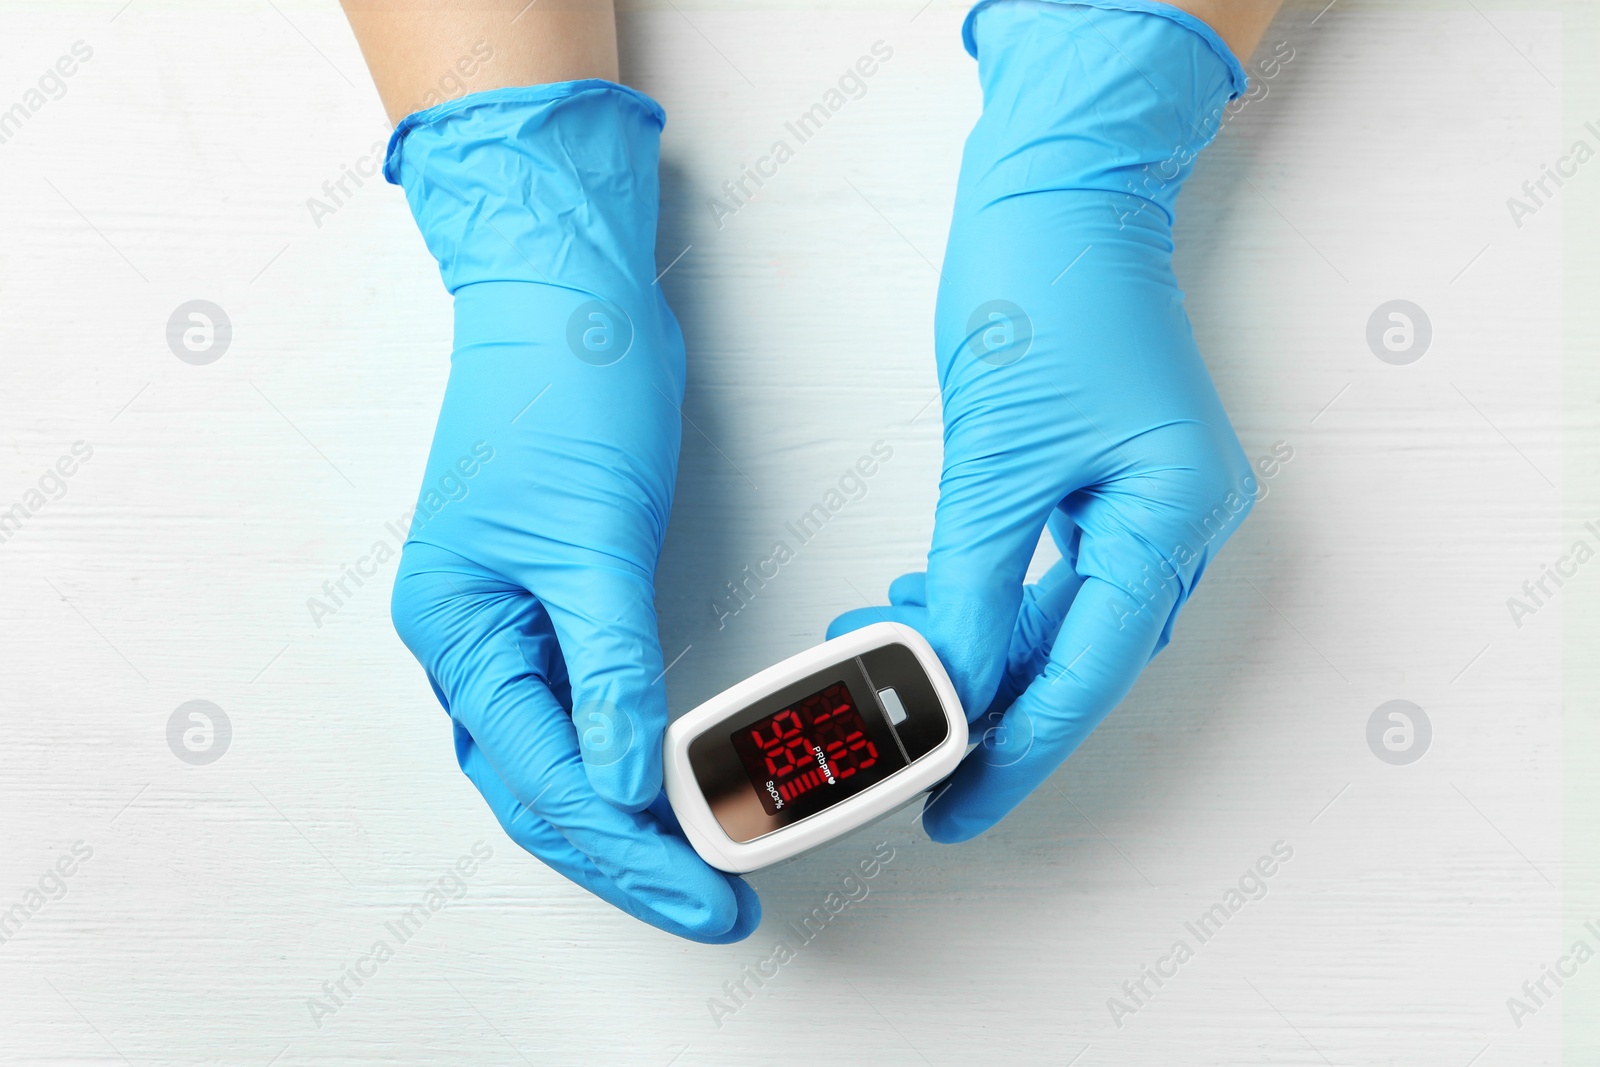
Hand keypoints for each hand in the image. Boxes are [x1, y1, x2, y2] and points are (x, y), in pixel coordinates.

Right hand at [385, 82, 758, 940]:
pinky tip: (670, 784)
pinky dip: (631, 754)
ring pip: (559, 760)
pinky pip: (586, 707)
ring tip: (703, 859)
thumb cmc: (557, 390)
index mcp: (458, 631)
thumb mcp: (589, 534)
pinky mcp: (559, 598)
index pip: (545, 779)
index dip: (629, 849)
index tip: (706, 887)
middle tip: (714, 897)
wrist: (566, 296)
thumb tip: (629, 777)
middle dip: (629, 855)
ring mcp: (513, 623)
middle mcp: (474, 642)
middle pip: (542, 789)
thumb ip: (608, 664)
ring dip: (629, 817)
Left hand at [833, 1, 1256, 842]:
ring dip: (982, 648)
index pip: (1090, 673)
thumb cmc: (1045, 287)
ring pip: (1065, 619)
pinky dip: (994, 596)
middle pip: (1084, 657)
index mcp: (1173, 516)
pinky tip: (929, 599)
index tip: (958, 806)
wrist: (1063, 185)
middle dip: (994, 708)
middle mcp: (1180, 519)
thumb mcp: (996, 456)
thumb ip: (975, 582)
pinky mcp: (1115, 474)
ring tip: (893, 666)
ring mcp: (1154, 497)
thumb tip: (951, 679)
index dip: (1020, 752)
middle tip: (916, 755)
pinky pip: (1058, 570)